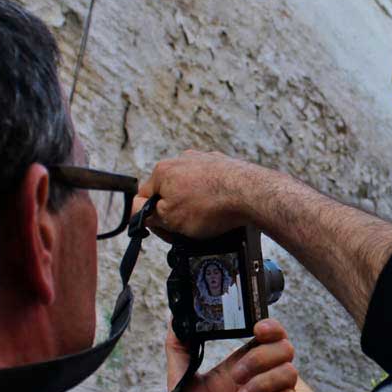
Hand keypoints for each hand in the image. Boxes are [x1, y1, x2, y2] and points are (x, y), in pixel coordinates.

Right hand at [135, 151, 266, 238]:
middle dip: (174, 212)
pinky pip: (212, 185)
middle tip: (186, 229)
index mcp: (163, 171)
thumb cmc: (211, 205)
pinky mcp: (225, 165)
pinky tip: (221, 209)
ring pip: (191, 188)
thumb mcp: (169, 219)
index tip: (165, 231)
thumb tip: (140, 212)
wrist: (251, 194)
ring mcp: (206, 160)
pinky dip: (213, 198)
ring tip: (207, 219)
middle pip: (169, 192)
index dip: (151, 220)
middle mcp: (182, 160)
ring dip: (194, 205)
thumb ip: (148, 215)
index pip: (144, 198)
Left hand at [166, 318, 297, 391]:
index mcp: (244, 362)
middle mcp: (263, 376)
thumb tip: (176, 318)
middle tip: (236, 376)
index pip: (271, 334)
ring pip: (290, 372)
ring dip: (262, 383)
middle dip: (261, 358)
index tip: (257, 330)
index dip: (271, 327)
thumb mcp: (181, 380)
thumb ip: (179, 347)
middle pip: (286, 348)